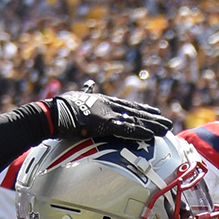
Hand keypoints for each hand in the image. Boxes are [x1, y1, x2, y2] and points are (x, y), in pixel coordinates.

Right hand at [45, 92, 172, 142]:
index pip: (126, 105)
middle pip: (135, 112)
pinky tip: (151, 134)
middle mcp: (108, 105)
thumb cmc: (61, 108)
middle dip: (152, 118)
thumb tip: (89, 84)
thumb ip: (86, 92)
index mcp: (103, 100)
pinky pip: (126, 129)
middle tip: (167, 122)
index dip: (141, 109)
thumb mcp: (77, 98)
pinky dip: (140, 131)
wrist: (52, 113)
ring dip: (152, 125)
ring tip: (166, 129)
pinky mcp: (104, 124)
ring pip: (135, 120)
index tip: (154, 111)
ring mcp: (107, 114)